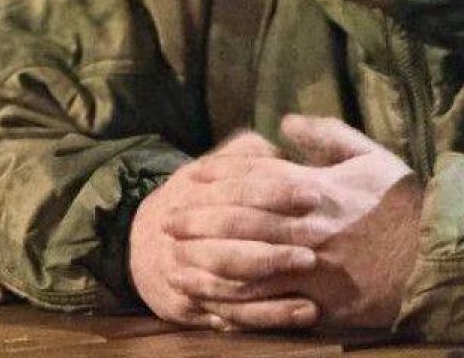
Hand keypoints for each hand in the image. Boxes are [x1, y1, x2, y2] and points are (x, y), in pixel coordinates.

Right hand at [127, 130, 322, 329]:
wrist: (149, 238)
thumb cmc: (200, 195)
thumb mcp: (218, 164)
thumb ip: (249, 152)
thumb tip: (281, 146)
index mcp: (196, 187)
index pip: (239, 188)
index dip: (278, 191)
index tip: (315, 194)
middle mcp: (187, 230)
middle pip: (231, 241)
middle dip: (274, 248)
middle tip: (314, 249)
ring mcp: (187, 270)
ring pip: (231, 284)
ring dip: (273, 289)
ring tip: (311, 284)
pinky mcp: (193, 304)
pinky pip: (232, 314)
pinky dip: (268, 316)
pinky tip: (303, 311)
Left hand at [169, 115, 422, 328]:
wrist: (434, 256)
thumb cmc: (402, 202)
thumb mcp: (370, 155)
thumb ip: (326, 136)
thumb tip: (284, 122)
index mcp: (318, 188)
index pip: (256, 179)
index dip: (219, 177)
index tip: (191, 178)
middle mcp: (307, 226)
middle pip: (241, 220)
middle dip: (201, 219)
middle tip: (169, 220)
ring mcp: (310, 266)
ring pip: (246, 262)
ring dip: (206, 258)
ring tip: (177, 256)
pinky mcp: (318, 300)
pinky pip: (267, 301)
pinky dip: (234, 298)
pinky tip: (211, 295)